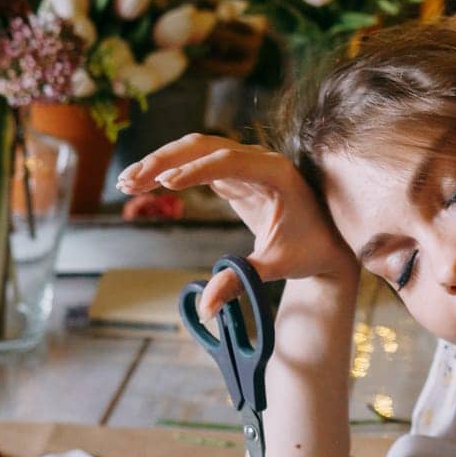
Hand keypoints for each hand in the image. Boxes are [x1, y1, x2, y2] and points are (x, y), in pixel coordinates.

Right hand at [116, 135, 357, 319]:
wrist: (327, 246)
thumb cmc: (308, 253)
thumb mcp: (275, 268)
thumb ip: (240, 281)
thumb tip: (205, 309)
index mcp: (277, 173)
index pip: (228, 161)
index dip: (195, 171)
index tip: (165, 185)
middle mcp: (260, 160)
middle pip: (204, 146)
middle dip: (165, 160)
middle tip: (131, 181)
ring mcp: (246, 165)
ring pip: (196, 151)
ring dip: (162, 162)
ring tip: (128, 182)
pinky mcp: (235, 177)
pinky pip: (198, 167)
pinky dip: (172, 173)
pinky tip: (146, 184)